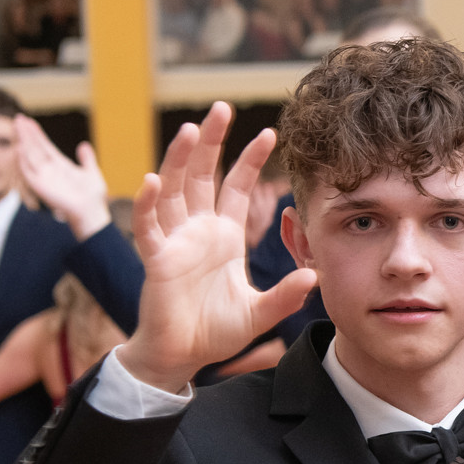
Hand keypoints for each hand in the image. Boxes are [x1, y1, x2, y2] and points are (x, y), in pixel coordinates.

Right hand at [15, 116, 111, 239]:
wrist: (91, 212)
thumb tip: (84, 145)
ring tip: (18, 126)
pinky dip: (22, 162)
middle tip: (18, 118)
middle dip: (26, 133)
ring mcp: (44, 178)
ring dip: (23, 141)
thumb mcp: (91, 172)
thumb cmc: (92, 196)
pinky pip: (28, 173)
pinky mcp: (40, 187)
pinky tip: (19, 149)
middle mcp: (49, 170)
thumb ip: (87, 159)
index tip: (29, 121)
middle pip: (35, 147)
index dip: (37, 133)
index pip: (45, 145)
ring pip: (30, 156)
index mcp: (60, 165)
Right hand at [119, 103, 317, 392]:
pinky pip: (149, 227)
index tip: (268, 133)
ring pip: (174, 190)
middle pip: (202, 175)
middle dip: (211, 141)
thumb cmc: (216, 332)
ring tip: (190, 129)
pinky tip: (153, 180)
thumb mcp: (260, 313)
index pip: (237, 188)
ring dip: (178, 159)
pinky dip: (149, 203)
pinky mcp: (156, 259)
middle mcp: (198, 231)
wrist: (182, 357)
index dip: (249, 160)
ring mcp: (175, 241)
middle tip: (221, 107)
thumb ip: (286, 296)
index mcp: (224, 237)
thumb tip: (314, 277)